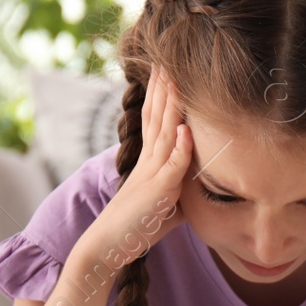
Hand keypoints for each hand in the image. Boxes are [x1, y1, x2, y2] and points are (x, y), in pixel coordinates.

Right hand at [79, 66, 189, 268]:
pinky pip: (171, 167)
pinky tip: (185, 130)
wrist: (108, 246)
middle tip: (168, 58)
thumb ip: (180, 189)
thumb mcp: (166, 204)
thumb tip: (197, 186)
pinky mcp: (158, 191)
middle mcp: (149, 161)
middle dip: (164, 88)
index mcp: (150, 161)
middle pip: (157, 117)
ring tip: (175, 78)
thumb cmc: (137, 228)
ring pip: (164, 133)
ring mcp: (152, 174)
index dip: (161, 95)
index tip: (167, 70)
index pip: (155, 120)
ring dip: (171, 106)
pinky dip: (180, 148)